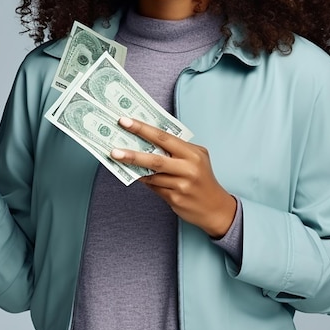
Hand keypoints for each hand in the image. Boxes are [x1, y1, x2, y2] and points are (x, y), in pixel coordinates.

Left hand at [111, 116, 236, 237]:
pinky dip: (144, 180)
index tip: (125, 122)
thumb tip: (147, 142)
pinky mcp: (175, 199)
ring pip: (151, 175)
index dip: (143, 129)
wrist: (216, 208)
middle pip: (155, 159)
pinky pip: (154, 187)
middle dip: (132, 154)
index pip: (164, 138)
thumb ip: (176, 149)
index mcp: (192, 153)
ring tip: (119, 160)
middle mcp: (188, 168)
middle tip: (113, 150)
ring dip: (134, 169)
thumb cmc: (202, 178)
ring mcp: (181, 185)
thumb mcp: (196, 157)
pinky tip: (136, 175)